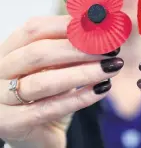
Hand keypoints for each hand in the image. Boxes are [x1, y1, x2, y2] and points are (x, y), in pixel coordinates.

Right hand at [0, 16, 122, 147]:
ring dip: (84, 73)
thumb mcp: (57, 65)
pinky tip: (103, 88)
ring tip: (112, 67)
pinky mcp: (12, 123)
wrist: (37, 130)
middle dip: (79, 50)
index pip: (35, 28)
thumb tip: (102, 31)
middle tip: (110, 50)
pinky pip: (49, 109)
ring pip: (43, 82)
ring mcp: (1, 98)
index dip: (68, 26)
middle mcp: (1, 69)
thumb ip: (71, 48)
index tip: (99, 29)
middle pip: (39, 53)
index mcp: (10, 49)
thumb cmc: (49, 91)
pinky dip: (80, 97)